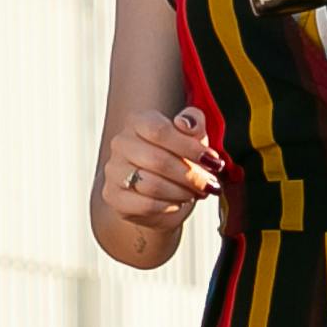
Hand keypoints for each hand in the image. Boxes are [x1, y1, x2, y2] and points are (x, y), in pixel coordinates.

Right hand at [100, 106, 226, 233]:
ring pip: (153, 185)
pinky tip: (178, 202)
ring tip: (195, 193)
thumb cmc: (177, 160)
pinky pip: (145, 204)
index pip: (161, 130)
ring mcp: (114, 170)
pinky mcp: (114, 196)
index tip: (212, 161)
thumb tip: (185, 123)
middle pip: (159, 161)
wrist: (158, 194)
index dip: (190, 147)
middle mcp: (121, 143)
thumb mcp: (192, 138)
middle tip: (210, 185)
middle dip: (191, 176)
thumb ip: (194, 123)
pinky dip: (169, 205)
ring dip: (182, 192)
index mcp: (138, 121)